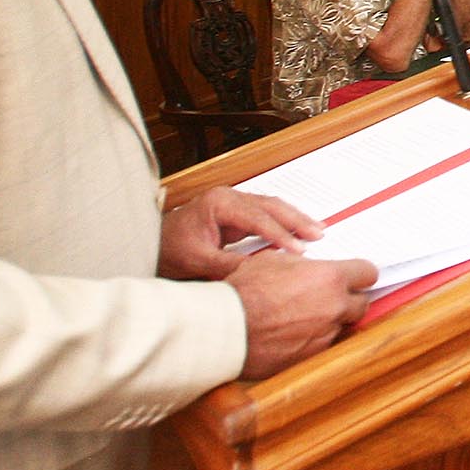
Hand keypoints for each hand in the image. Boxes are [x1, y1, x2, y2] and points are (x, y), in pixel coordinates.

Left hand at [159, 187, 321, 281]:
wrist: (152, 244)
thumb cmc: (168, 248)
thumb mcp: (196, 261)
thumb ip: (228, 265)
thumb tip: (259, 271)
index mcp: (218, 202)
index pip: (257, 217)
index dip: (280, 234)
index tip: (297, 250)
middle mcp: (228, 197)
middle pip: (271, 205)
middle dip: (296, 219)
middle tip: (318, 233)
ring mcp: (233, 203)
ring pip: (272, 207)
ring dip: (295, 219)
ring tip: (316, 230)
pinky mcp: (236, 214)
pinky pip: (266, 214)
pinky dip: (284, 223)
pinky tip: (298, 231)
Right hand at [229, 248, 374, 376]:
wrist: (226, 329)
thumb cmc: (244, 291)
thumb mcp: (273, 261)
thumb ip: (302, 264)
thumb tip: (311, 266)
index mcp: (330, 278)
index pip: (368, 273)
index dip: (361, 273)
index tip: (355, 275)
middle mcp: (335, 308)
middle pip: (362, 303)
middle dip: (350, 298)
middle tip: (331, 295)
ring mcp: (325, 335)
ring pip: (341, 326)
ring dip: (330, 320)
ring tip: (303, 315)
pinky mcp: (312, 356)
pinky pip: (322, 345)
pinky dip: (313, 338)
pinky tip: (293, 333)